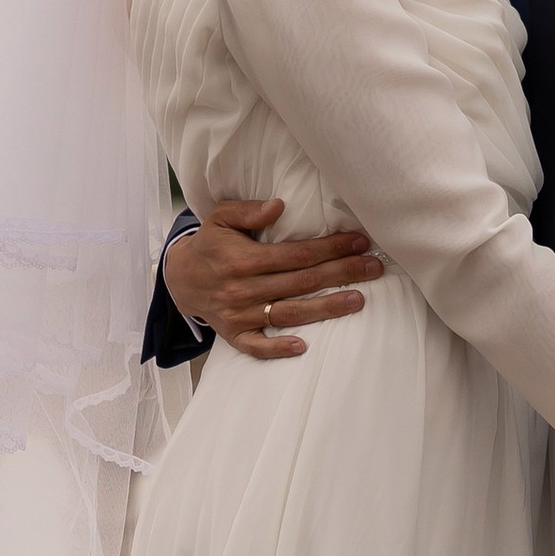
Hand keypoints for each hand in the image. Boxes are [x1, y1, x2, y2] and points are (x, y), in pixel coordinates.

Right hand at [164, 197, 382, 359]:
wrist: (181, 279)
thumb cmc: (211, 245)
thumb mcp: (220, 217)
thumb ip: (248, 210)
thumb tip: (279, 206)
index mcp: (243, 259)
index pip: (296, 254)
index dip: (330, 248)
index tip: (358, 242)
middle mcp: (243, 288)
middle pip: (301, 282)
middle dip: (341, 273)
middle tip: (374, 268)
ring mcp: (240, 315)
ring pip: (289, 313)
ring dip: (326, 308)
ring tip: (358, 300)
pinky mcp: (235, 334)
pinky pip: (257, 346)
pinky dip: (278, 348)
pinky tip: (304, 346)